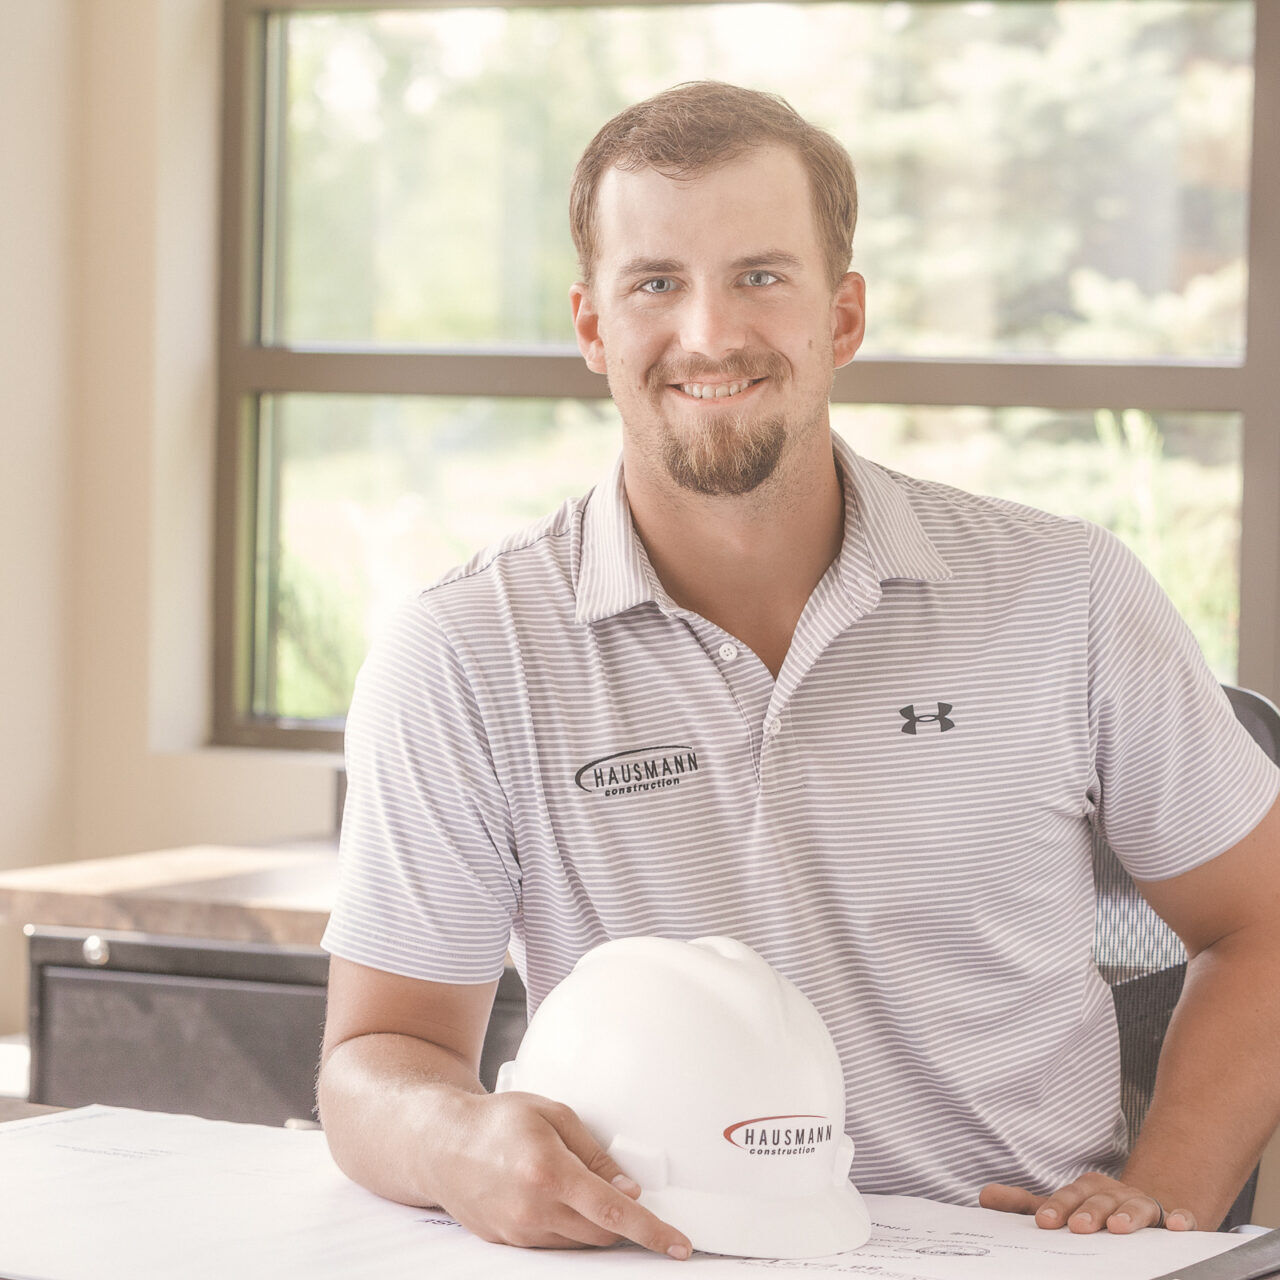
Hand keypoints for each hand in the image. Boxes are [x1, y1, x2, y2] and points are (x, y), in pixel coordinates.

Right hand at [430, 1089, 691, 1257]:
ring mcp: (520, 1233)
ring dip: (594, 1224)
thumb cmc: (498, 1121)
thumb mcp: (553, 1115)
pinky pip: (554, 1244)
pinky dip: (568, 1227)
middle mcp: (534, 1210)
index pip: (613, 1212)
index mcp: (549, 1172)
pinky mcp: (509, 1244)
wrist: (441, 1145)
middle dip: (623, 1221)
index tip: (678, 1245)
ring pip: (580, 1243)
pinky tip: (556, 1199)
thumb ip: (594, 1152)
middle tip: (624, 1194)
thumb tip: (628, 1189)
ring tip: (577, 1186)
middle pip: (602, 1234)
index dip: (651, 1231)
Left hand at [979, 1172, 1196, 1232]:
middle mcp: (1114, 1193)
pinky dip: (1181, 1219)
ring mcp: (1143, 1204)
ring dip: (1128, 1216)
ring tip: (1119, 1229)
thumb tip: (983, 1197)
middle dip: (1089, 1212)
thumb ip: (1024, 1204)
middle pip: (1099, 1199)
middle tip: (1078, 1228)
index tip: (1043, 1223)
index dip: (1056, 1208)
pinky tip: (1178, 1227)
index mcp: (1086, 1189)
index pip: (1068, 1196)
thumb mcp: (1061, 1207)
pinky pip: (1180, 1216)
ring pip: (1136, 1206)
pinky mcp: (1171, 1218)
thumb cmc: (1094, 1211)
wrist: (1143, 1207)